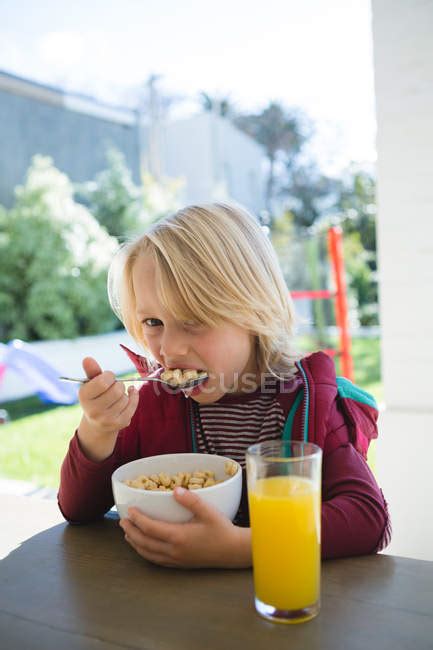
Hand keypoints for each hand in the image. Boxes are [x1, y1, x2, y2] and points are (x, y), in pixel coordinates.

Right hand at [77, 357, 138, 461]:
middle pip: (117, 390)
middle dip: (118, 384)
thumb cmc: (95, 398)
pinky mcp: (120, 424)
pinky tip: (129, 395)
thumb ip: (92, 371)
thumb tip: (87, 359)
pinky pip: (133, 405)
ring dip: (124, 393)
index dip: (109, 376)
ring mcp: (107, 419)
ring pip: (125, 397)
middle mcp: (93, 410)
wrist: (97, 424)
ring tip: (117, 396)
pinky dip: (133, 396)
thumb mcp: (91, 384)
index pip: (103, 381)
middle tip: (114, 386)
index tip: (108, 378)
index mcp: (84, 397)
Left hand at [119, 487, 251, 568]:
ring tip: (127, 534)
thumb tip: (175, 489)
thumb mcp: (208, 511)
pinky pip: (156, 560)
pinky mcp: (180, 563)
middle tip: (122, 521)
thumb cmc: (222, 529)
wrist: (233, 551)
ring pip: (148, 553)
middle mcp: (174, 550)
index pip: (150, 529)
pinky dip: (145, 553)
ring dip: (135, 543)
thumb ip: (191, 500)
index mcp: (178, 537)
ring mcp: (176, 559)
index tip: (129, 510)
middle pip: (144, 542)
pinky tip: (144, 547)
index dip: (138, 520)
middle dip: (131, 531)